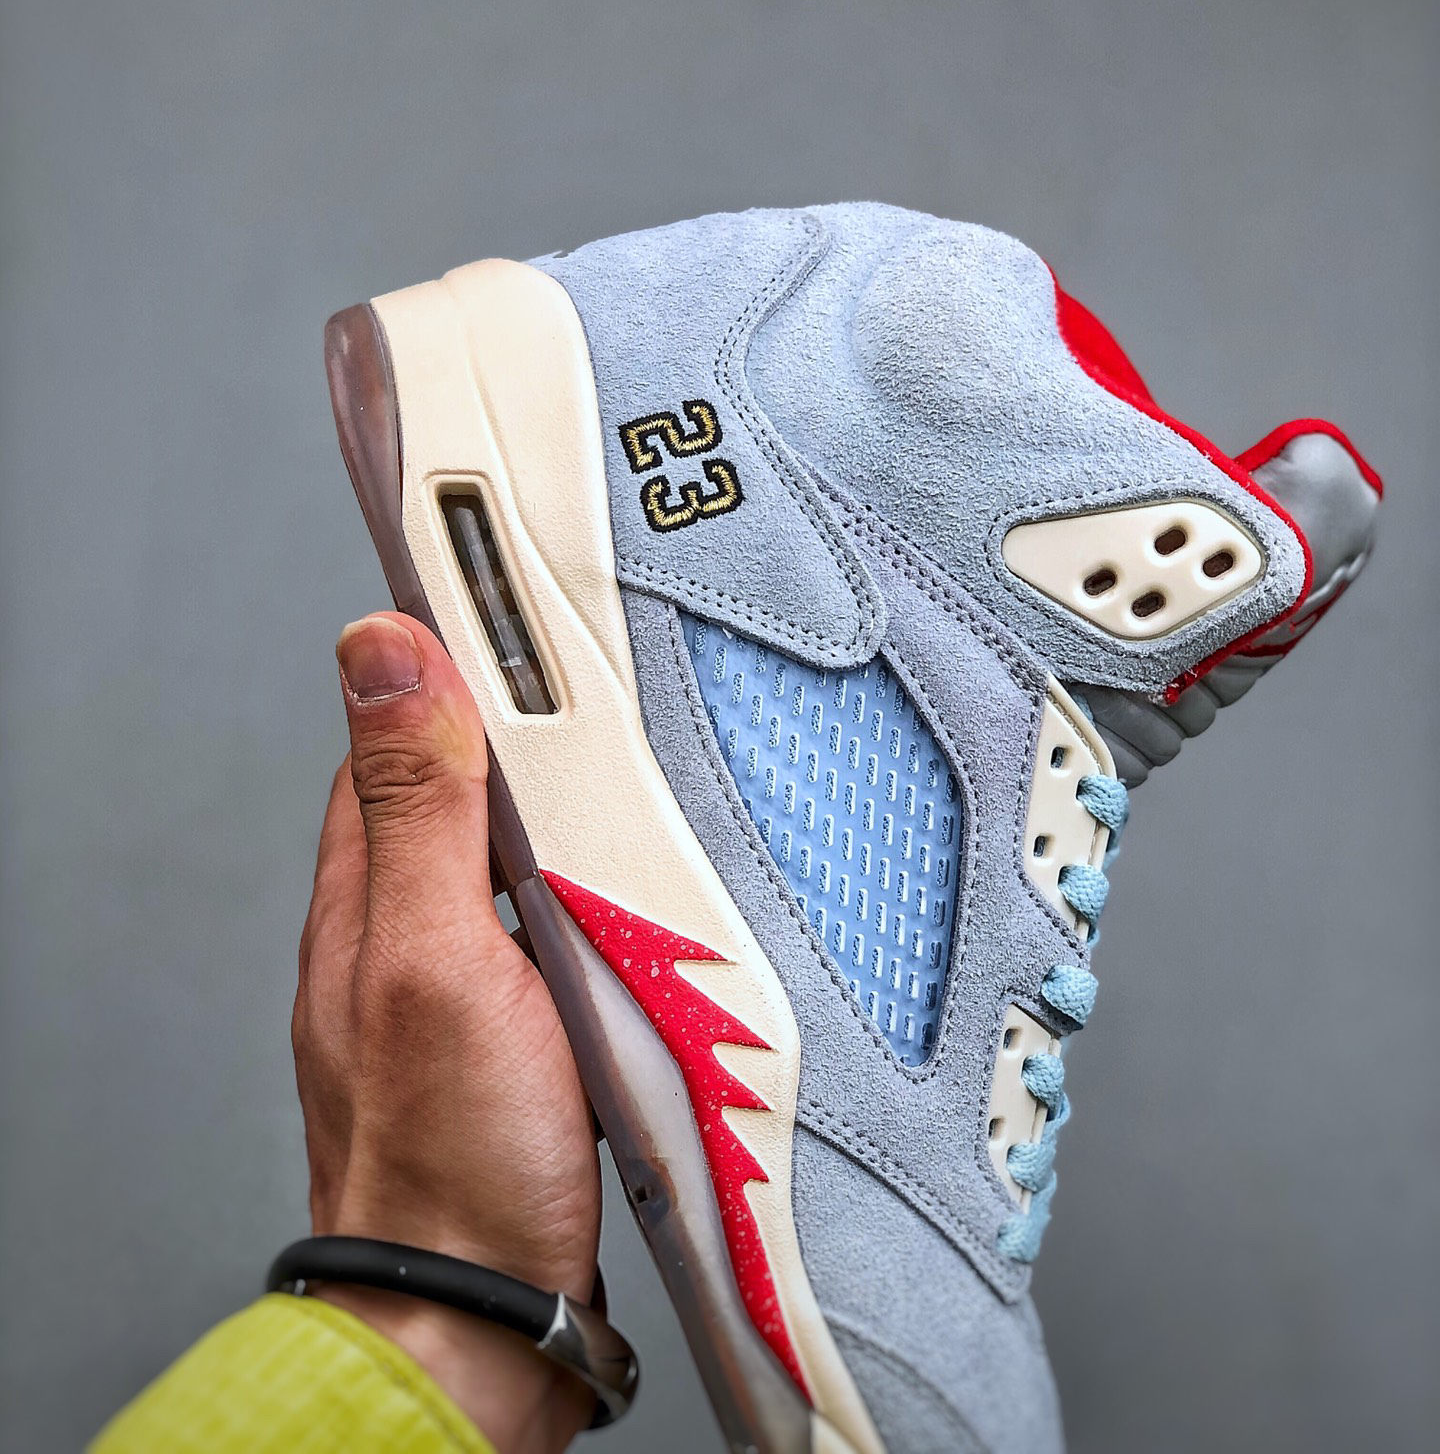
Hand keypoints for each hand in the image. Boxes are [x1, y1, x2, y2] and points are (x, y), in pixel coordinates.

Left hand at [292, 612, 602, 1452]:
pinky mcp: (523, 1030)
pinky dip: (602, 888)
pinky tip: (654, 890)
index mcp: (368, 889)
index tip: (517, 593)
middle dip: (535, 727)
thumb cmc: (450, 1159)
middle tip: (615, 670)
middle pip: (469, 784)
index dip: (458, 655)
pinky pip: (561, 923)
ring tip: (649, 756)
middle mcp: (406, 927)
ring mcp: (465, 980)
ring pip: (521, 853)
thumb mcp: (433, 955)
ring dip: (576, 809)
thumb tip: (380, 647)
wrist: (484, 1319)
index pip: (402, 726)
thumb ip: (416, 804)